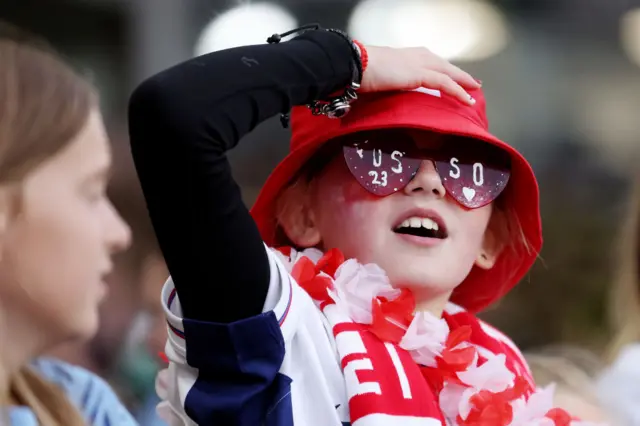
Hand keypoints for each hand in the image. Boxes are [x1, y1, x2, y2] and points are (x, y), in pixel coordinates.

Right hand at [360, 46, 480, 104]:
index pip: (432, 62)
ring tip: (474, 91)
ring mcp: (420, 63)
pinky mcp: (420, 74)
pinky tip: (467, 100)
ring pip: (449, 73)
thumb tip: (386, 93)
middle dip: (459, 75)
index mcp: (407, 55)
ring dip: (463, 83)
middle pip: (445, 66)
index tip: (453, 77)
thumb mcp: (379, 77)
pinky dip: (458, 92)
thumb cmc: (360, 72)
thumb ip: (389, 82)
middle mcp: (417, 56)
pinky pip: (445, 84)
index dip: (444, 70)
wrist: (355, 65)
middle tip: (472, 83)